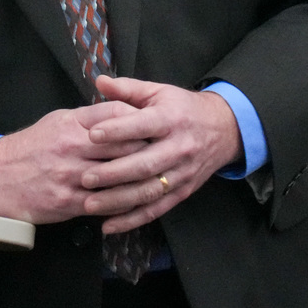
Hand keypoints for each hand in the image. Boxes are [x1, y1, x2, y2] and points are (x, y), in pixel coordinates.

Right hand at [0, 100, 144, 223]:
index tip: (152, 121)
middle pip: (123, 144)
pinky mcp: (69, 202)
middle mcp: (74, 147)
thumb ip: (88, 117)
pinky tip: (136, 198)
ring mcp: (72, 176)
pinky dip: (123, 201)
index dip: (137, 117)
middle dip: (147, 146)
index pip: (115, 114)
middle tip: (165, 147)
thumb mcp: (58, 120)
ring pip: (118, 176)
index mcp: (72, 123)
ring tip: (158, 174)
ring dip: (140, 176)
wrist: (0, 178)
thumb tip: (118, 112)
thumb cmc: (33, 146)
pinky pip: (105, 203)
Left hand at [79, 75, 241, 233]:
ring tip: (90, 204)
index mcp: (171, 118)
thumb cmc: (182, 108)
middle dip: (114, 173)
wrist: (222, 129)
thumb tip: (99, 81)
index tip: (91, 134)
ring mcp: (182, 173)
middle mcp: (178, 147)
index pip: (143, 125)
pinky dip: (133, 220)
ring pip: (149, 191)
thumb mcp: (159, 91)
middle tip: (85, 177)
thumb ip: (128, 89)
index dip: (118, 130)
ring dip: (119, 201)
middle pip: (145, 164)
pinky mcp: (183, 192)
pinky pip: (157, 209)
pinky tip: (109, 226)